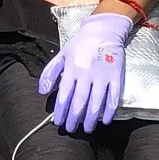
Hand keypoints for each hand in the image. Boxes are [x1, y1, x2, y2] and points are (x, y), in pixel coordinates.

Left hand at [38, 11, 131, 133]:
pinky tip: (105, 120)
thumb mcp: (62, 54)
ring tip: (87, 129)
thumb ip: (50, 72)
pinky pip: (113, 97)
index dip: (60, 112)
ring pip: (96, 103)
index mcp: (72, 69)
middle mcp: (86, 74)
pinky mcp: (116, 76)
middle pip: (79, 102)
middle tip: (70, 129)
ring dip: (91, 119)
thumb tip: (42, 92)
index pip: (64, 95)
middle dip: (74, 119)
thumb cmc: (81, 43)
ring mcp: (102, 76)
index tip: (58, 122)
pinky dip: (109, 111)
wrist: (104, 30)